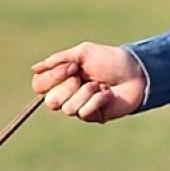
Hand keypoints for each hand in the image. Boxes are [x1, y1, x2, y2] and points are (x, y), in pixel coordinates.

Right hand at [31, 42, 147, 123]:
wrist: (135, 73)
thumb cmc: (111, 60)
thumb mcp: (83, 53)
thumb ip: (58, 60)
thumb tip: (34, 69)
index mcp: (61, 77)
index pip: (39, 85)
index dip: (50, 79)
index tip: (70, 67)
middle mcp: (67, 93)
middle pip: (50, 101)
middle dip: (67, 88)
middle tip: (82, 77)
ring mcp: (79, 106)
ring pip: (67, 109)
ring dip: (85, 93)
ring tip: (99, 85)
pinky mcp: (92, 116)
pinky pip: (84, 113)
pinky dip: (97, 100)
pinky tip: (108, 94)